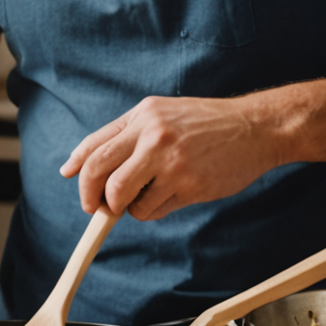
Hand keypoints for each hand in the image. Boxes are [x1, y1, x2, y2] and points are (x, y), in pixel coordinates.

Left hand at [61, 95, 280, 220]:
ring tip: (145, 198)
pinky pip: (151, 210)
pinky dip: (152, 210)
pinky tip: (170, 197)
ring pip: (122, 198)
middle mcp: (153, 135)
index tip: (70, 178)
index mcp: (144, 115)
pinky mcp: (188, 185)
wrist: (255, 128)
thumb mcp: (164, 115)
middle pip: (98, 172)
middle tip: (98, 207)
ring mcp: (170, 161)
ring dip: (127, 207)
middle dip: (91, 196)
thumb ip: (127, 135)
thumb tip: (78, 165)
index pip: (95, 145)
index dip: (77, 167)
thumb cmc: (207, 124)